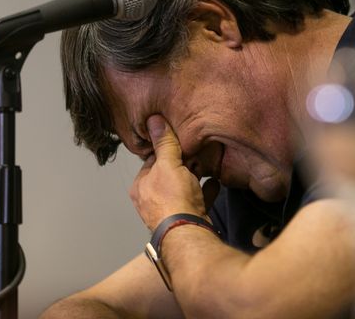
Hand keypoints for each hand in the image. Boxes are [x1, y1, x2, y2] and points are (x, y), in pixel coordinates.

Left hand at [128, 115, 219, 230]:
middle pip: (167, 175)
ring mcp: (169, 212)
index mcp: (140, 187)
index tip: (178, 142)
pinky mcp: (186, 220)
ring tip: (206, 167)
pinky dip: (204, 192)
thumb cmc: (172, 199)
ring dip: (194, 178)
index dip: (166, 150)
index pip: (151, 161)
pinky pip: (196, 201)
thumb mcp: (168, 164)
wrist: (189, 233)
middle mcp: (151, 201)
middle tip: (195, 154)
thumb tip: (154, 121)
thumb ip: (164, 143)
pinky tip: (214, 183)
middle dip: (182, 165)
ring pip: (182, 189)